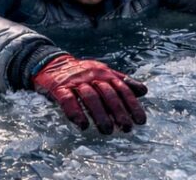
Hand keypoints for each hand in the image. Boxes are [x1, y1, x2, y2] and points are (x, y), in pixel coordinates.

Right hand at [32, 54, 146, 133]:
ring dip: (100, 114)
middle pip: (108, 94)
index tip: (140, 121)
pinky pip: (68, 100)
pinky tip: (82, 125)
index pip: (122, 89)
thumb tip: (143, 91)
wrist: (52, 63)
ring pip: (90, 97)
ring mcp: (75, 82)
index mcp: (104, 73)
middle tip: (126, 128)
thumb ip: (122, 81)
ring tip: (107, 131)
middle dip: (118, 112)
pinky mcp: (59, 88)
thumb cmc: (82, 72)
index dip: (132, 105)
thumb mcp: (103, 72)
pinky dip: (76, 112)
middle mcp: (91, 76)